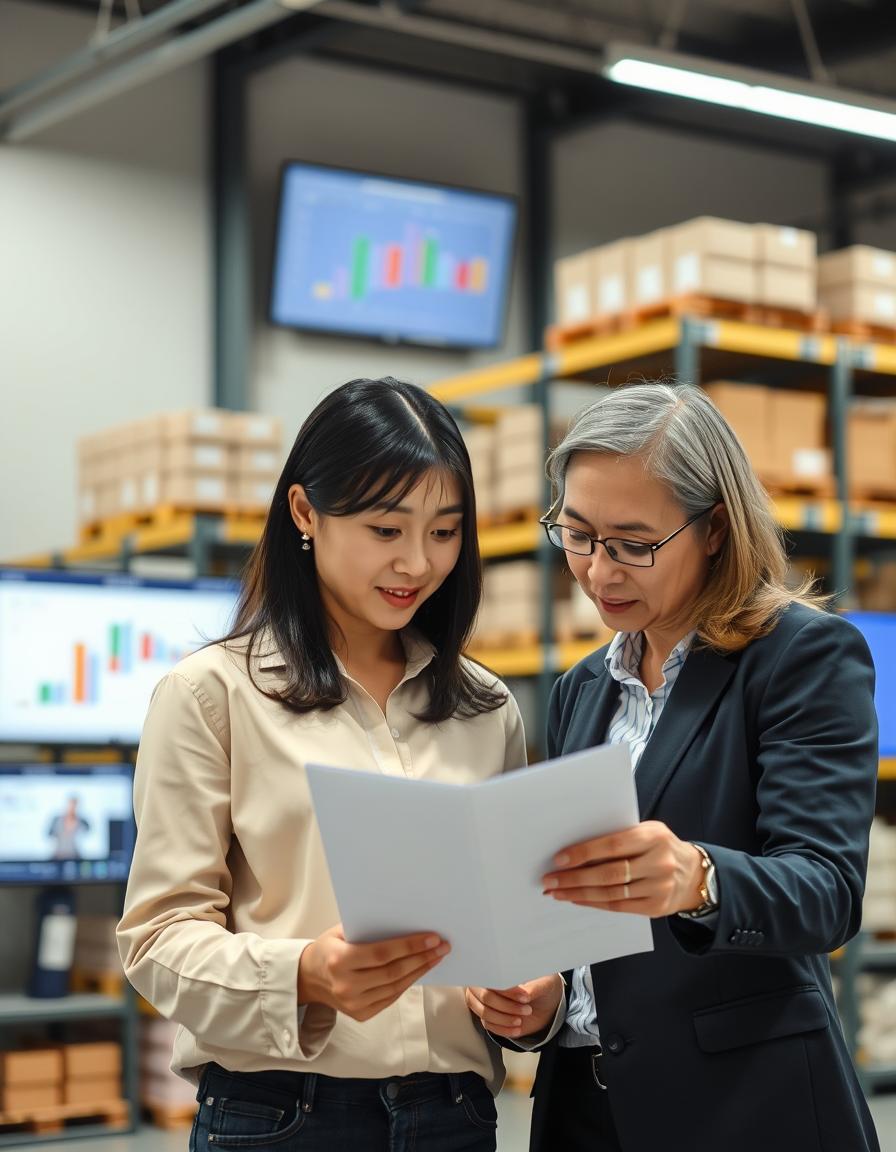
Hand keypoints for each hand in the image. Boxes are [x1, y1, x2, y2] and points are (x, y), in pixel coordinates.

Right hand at [298, 924, 449, 1021]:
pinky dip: (408, 983)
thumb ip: (368, 929)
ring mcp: (354, 1004)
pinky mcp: (361, 1014)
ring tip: (436, 957)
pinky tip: (420, 970)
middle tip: (442, 946)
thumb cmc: (328, 948)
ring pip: (396, 986)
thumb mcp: (340, 931)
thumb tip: (405, 920)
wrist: (308, 978)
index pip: (383, 953)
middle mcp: (347, 985)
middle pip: (393, 972)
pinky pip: (391, 997)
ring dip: (420, 971)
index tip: (432, 938)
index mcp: (340, 960)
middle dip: (422, 958)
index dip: (410, 946)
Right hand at [465, 975, 562, 1039]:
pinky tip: (517, 1028)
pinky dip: (503, 1029)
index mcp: (498, 969)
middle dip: (507, 1006)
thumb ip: (534, 987)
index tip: (525, 997)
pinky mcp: (488, 1017)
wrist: (545, 1003)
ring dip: (505, 1019)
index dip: (507, 990)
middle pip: (486, 997)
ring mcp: (485, 1002)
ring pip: (486, 1013)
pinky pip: (489, 1025)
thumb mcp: (543, 984)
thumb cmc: (541, 986)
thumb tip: (525, 993)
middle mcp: (487, 984)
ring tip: (521, 1019)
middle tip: (527, 1008)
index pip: (493, 978)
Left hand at [542, 821, 705, 916]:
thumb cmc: (659, 846)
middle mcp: (659, 862)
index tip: (560, 858)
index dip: (584, 853)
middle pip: (609, 873)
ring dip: (579, 893)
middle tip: (550, 880)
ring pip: (611, 893)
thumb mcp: (647, 831)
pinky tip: (577, 899)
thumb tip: (576, 848)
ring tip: (557, 892)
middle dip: (575, 877)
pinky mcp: (656, 908)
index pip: (613, 845)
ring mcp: (659, 888)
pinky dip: (594, 903)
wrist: (693, 873)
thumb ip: (619, 836)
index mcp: (654, 837)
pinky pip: (619, 906)